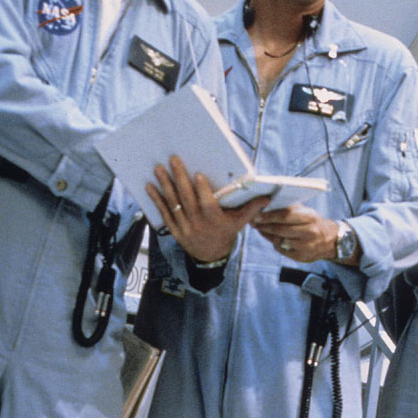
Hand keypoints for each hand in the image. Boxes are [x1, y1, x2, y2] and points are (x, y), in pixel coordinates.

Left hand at [147, 155, 268, 261]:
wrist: (211, 257)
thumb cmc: (226, 233)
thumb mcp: (240, 222)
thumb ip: (251, 208)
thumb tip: (267, 197)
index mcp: (215, 220)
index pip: (208, 204)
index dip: (203, 190)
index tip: (199, 175)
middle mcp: (198, 224)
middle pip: (187, 199)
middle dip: (180, 178)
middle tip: (174, 160)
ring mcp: (184, 227)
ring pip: (173, 204)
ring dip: (165, 185)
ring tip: (158, 169)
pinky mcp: (174, 230)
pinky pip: (163, 213)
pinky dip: (156, 200)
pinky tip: (150, 187)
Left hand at [252, 205, 344, 263]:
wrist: (330, 241)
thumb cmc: (314, 223)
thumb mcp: (307, 212)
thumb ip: (291, 209)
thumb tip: (269, 205)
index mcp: (311, 218)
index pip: (286, 215)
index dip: (269, 216)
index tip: (257, 214)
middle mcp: (310, 232)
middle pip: (280, 229)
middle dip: (264, 225)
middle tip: (253, 222)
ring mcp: (306, 246)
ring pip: (279, 240)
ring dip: (267, 234)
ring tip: (260, 228)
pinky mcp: (302, 257)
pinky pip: (282, 249)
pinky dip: (275, 243)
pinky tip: (272, 238)